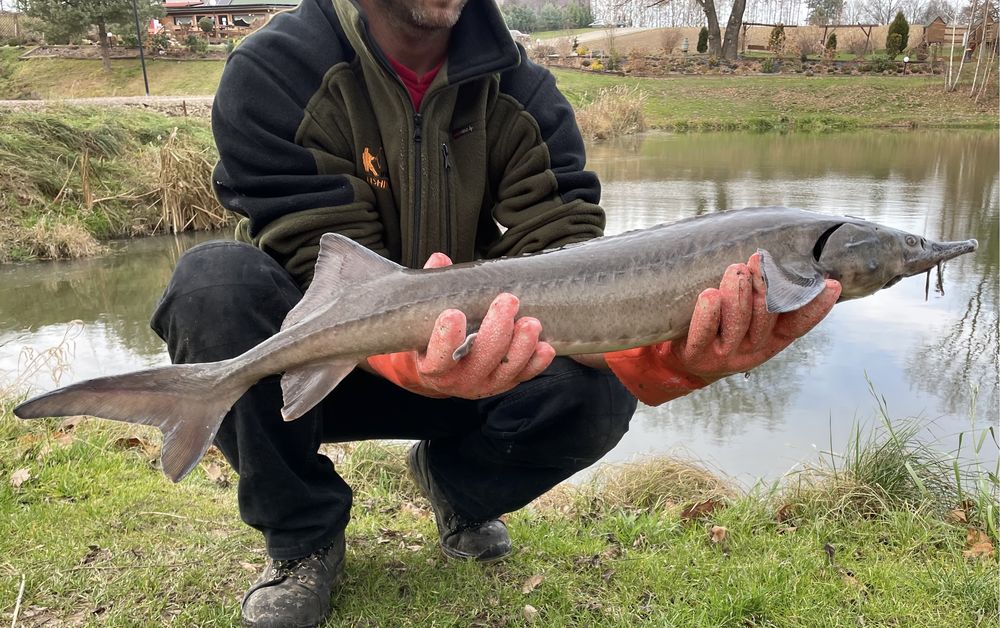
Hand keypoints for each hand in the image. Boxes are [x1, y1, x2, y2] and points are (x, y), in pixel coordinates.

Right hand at [367, 253, 555, 398]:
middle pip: (481, 359)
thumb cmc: (433, 335)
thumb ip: (431, 287)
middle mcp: (459, 380)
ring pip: (507, 370)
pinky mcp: (506, 383)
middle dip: (497, 331)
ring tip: (531, 323)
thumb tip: (440, 259)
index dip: (446, 338)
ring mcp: (485, 383)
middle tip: (507, 301)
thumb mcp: (425, 315)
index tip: (454, 313)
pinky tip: (545, 347)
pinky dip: (537, 363)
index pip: (440, 358)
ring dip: (522, 347)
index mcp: (432, 366)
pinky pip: (525, 375)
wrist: (443, 370)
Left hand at [604, 252, 840, 405]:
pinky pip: (701, 335)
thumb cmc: (717, 327)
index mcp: (769, 340)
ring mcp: (723, 355)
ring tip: (735, 270)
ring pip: (736, 326)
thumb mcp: (744, 316)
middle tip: (758, 260)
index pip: (797, 325)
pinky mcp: (695, 355)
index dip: (815, 308)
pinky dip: (706, 315)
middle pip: (765, 321)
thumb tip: (779, 256)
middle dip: (764, 289)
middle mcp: (750, 350)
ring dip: (738, 296)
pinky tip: (709, 295)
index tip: (830, 284)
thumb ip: (763, 295)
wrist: (677, 361)